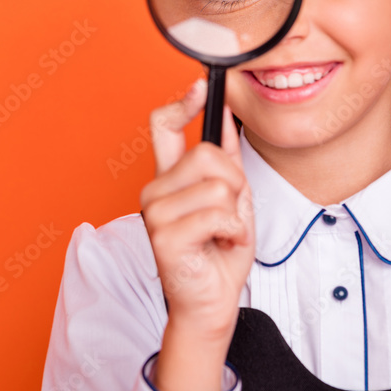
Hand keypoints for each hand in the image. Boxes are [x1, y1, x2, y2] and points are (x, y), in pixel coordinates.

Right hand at [140, 78, 254, 342]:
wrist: (213, 302)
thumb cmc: (219, 254)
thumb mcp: (232, 199)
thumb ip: (227, 160)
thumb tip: (226, 117)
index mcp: (169, 179)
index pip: (162, 126)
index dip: (182, 103)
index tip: (201, 88)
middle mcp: (155, 191)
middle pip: (205, 155)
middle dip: (234, 183)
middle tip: (231, 212)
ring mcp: (155, 213)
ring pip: (216, 187)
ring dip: (235, 214)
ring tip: (225, 233)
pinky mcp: (164, 237)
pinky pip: (217, 215)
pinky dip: (234, 232)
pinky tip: (222, 245)